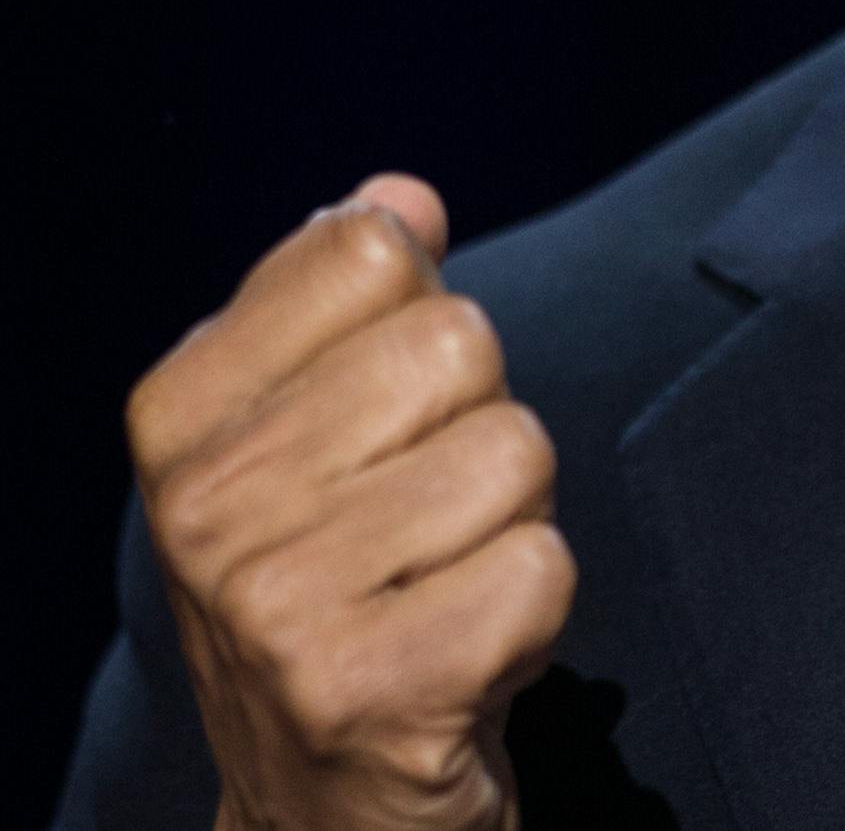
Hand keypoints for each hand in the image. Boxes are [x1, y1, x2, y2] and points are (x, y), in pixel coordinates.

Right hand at [126, 176, 574, 830]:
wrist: (320, 811)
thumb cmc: (343, 583)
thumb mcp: (316, 431)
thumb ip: (351, 299)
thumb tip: (400, 195)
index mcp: (181, 414)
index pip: (371, 248)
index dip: (417, 322)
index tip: (381, 421)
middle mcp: (207, 506)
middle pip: (460, 343)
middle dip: (479, 422)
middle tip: (427, 518)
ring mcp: (278, 606)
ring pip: (516, 450)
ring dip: (514, 518)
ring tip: (443, 583)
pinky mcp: (372, 692)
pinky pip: (544, 566)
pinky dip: (536, 607)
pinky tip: (468, 652)